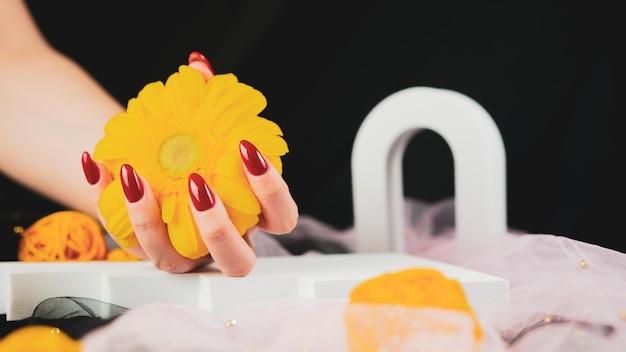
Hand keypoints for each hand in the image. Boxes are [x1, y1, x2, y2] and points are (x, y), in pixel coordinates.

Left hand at [81, 52, 297, 274]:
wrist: (152, 168)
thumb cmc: (193, 151)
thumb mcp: (207, 129)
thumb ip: (210, 100)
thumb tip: (198, 65)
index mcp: (251, 215)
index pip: (281, 217)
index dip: (272, 192)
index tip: (246, 149)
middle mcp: (220, 243)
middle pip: (237, 263)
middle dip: (220, 230)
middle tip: (199, 184)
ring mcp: (182, 252)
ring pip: (172, 261)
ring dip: (151, 221)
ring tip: (134, 176)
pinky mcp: (142, 249)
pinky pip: (123, 237)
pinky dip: (104, 197)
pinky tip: (96, 162)